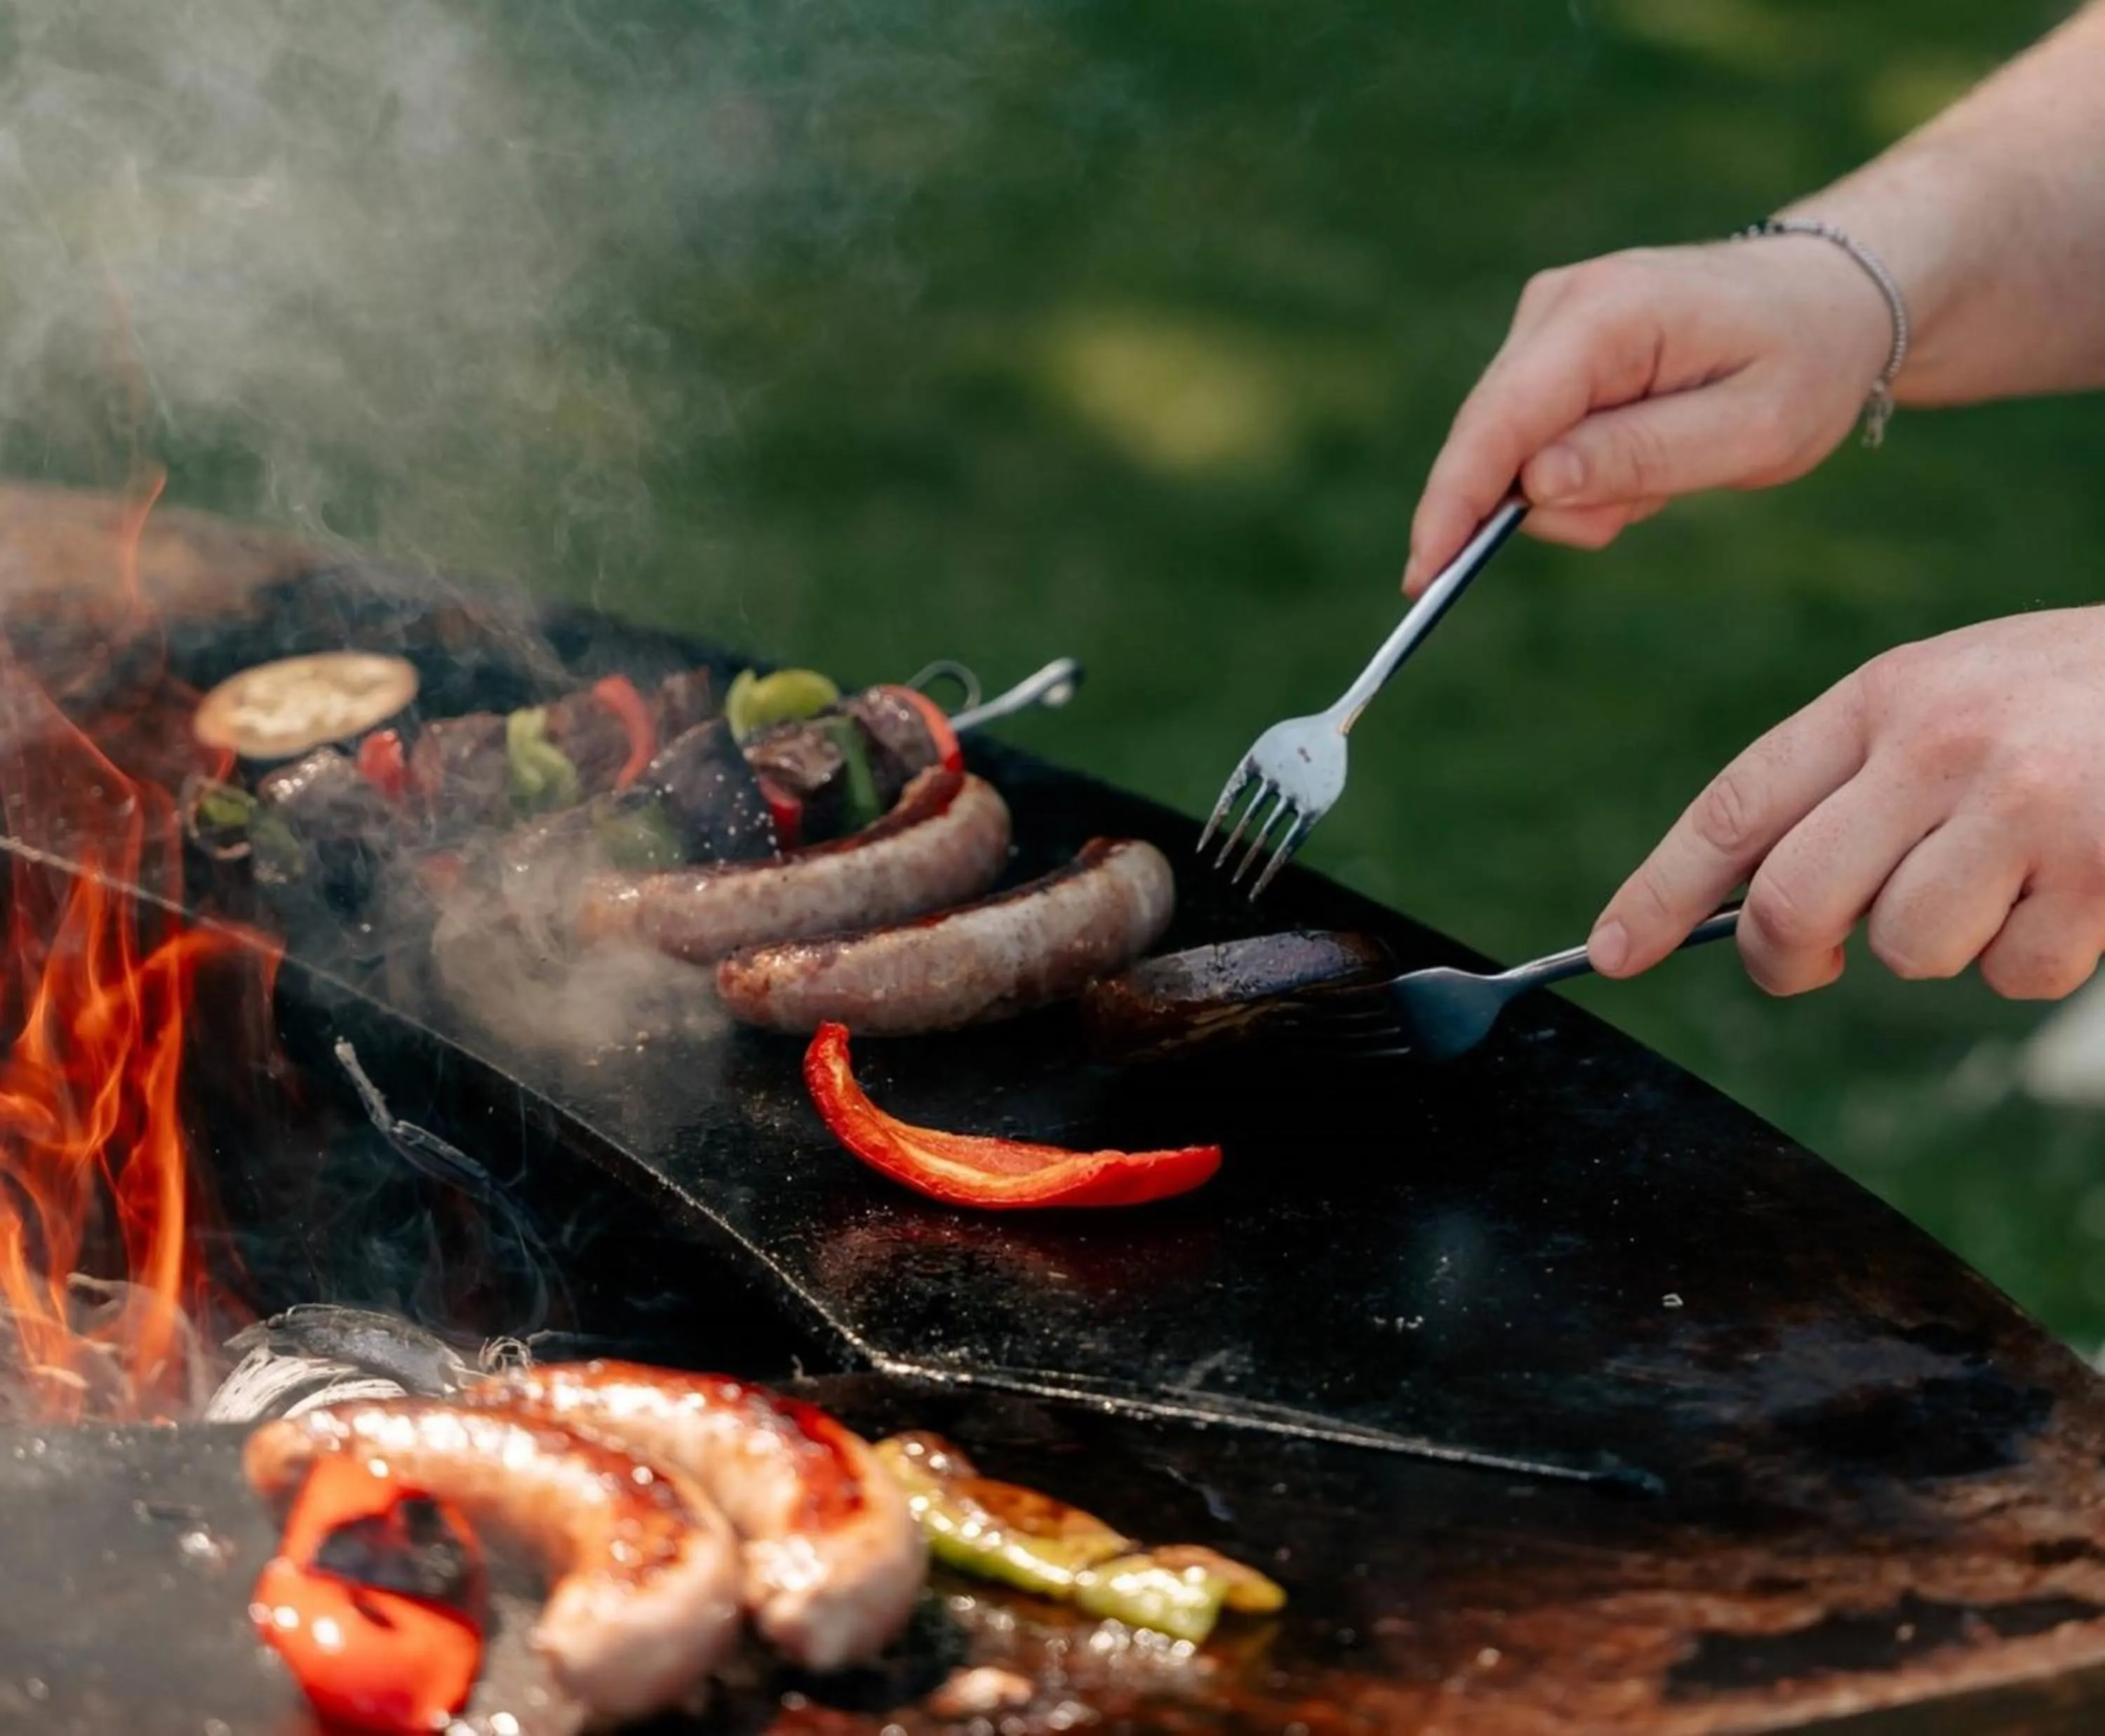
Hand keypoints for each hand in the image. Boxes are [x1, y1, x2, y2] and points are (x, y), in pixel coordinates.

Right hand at [1402, 237, 1895, 592]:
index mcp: (1610, 312)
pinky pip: (1532, 437)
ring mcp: (1547, 320)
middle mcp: (1560, 303)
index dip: (1455, 501)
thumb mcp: (1753, 430)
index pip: (1502, 418)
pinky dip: (1581, 469)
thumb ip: (1642, 456)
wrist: (1832, 298)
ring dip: (1579, 489)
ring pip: (1512, 448)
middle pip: (1493, 438)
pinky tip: (1645, 449)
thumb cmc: (1807, 361)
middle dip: (1546, 503)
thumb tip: (1534, 485)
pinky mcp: (1549, 345)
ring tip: (1668, 469)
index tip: (1423, 577)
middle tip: (1642, 509)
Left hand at [1588, 607, 2104, 999]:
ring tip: (2009, 875)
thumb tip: (1750, 907)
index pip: (1736, 805)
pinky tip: (2079, 886)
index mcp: (1886, 697)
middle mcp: (1937, 746)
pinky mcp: (2096, 868)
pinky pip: (2014, 972)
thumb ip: (1855, 784)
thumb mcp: (1953, 701)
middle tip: (1808, 961)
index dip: (1660, 889)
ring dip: (1944, 943)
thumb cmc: (2074, 704)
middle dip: (1782, 957)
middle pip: (1789, 902)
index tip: (1611, 951)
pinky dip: (2039, 956)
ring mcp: (2018, 808)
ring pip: (1904, 948)